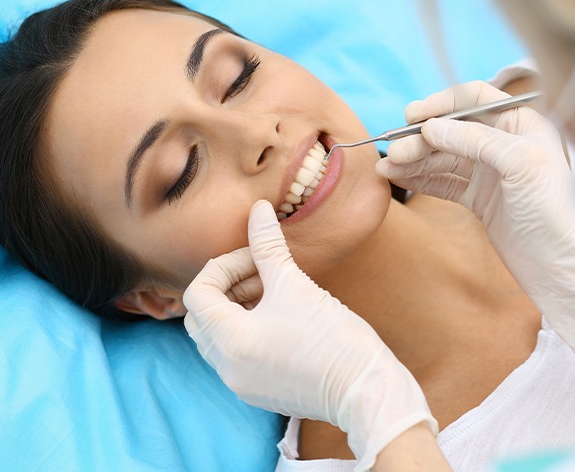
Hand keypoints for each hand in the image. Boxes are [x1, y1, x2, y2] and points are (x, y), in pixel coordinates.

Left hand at [184, 200, 436, 470]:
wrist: (366, 390)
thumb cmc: (333, 337)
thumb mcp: (295, 285)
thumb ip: (268, 245)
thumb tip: (258, 209)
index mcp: (230, 341)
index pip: (198, 293)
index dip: (223, 266)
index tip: (255, 258)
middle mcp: (227, 367)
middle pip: (201, 316)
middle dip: (226, 286)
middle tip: (259, 272)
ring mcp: (240, 383)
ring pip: (217, 335)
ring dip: (235, 307)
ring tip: (272, 291)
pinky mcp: (257, 390)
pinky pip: (234, 354)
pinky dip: (245, 329)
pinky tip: (278, 316)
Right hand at [376, 81, 574, 348]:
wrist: (555, 264)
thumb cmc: (553, 212)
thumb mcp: (520, 163)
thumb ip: (476, 140)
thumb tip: (431, 127)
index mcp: (521, 124)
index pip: (474, 99)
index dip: (441, 103)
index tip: (412, 116)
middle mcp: (502, 144)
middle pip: (450, 132)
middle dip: (419, 140)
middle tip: (393, 152)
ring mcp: (488, 172)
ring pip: (441, 158)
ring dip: (413, 161)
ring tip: (386, 168)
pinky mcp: (476, 198)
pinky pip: (442, 182)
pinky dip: (420, 180)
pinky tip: (400, 179)